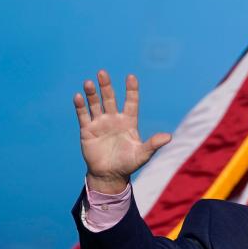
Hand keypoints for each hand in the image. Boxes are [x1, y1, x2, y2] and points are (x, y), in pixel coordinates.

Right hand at [73, 70, 170, 193]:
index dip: (131, 90)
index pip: (130, 102)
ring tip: (89, 83)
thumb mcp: (142, 155)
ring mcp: (99, 123)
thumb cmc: (128, 164)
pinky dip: (80, 106)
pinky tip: (78, 96)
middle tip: (102, 73)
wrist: (109, 175)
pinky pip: (83, 115)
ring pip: (95, 104)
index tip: (131, 77)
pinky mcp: (87, 130)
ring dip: (92, 94)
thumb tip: (169, 137)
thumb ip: (153, 144)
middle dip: (106, 86)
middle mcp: (113, 119)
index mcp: (128, 122)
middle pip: (109, 99)